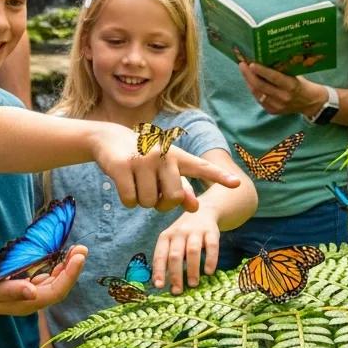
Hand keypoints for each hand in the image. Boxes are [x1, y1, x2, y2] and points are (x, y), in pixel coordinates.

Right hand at [0, 245, 87, 314]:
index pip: (56, 291)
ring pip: (55, 280)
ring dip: (67, 266)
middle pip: (60, 286)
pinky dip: (56, 264)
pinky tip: (61, 254)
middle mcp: (32, 300)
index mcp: (27, 304)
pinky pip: (47, 275)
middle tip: (82, 249)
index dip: (70, 275)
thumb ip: (11, 290)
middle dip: (73, 268)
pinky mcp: (26, 284)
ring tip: (77, 249)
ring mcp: (30, 292)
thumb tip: (33, 291)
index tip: (79, 257)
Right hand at [90, 123, 240, 211]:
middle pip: (173, 198)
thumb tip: (195, 207)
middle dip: (163, 204)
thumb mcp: (165, 170)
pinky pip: (131, 201)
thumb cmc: (145, 159)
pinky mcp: (123, 166)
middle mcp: (163, 155)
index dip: (219, 177)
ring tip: (138, 183)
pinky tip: (125, 185)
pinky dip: (128, 201)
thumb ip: (183, 189)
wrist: (111, 139)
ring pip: (149, 203)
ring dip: (143, 202)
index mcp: (178, 156)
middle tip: (155, 192)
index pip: (202, 168)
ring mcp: (142, 160)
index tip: (236, 184)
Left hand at [152, 208, 219, 294]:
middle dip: (175, 274)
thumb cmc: (184, 235)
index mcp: (166, 236)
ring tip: (193, 284)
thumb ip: (167, 259)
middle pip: (175, 255)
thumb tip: (162, 284)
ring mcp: (195, 231)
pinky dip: (210, 259)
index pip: (160, 255)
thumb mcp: (172, 242)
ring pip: (192, 251)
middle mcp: (179, 232)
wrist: (203, 211)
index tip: (159, 286)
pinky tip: (209, 272)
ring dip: (192, 269)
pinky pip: (211, 246)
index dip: (159, 271)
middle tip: (178, 291)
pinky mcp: (211, 231)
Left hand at [239, 63, 324, 117]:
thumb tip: (263, 59)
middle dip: (249, 75)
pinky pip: (259, 99)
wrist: (310, 102)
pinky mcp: (272, 111)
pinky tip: (250, 82)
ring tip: (244, 71)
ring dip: (248, 81)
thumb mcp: (295, 74)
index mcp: (291, 86)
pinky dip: (253, 90)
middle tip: (242, 64)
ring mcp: (277, 106)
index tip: (251, 63)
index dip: (261, 71)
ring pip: (257, 93)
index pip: (274, 77)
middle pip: (261, 86)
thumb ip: (281, 70)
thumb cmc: (301, 84)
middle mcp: (283, 97)